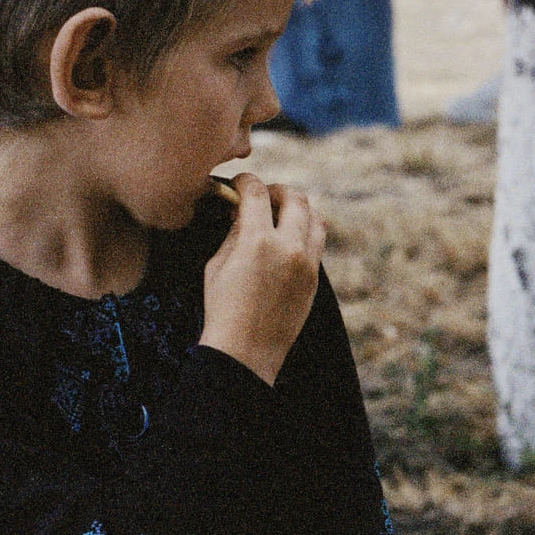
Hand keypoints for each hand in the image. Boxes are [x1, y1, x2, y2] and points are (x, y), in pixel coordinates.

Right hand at [202, 172, 322, 382]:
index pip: (257, 193)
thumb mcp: (218, 264)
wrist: (244, 352)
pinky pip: (317, 244)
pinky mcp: (314, 279)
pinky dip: (305, 232)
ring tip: (279, 215)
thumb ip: (234, 232)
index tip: (239, 183)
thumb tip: (241, 210)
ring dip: (298, 210)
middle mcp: (289, 248)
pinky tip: (287, 239)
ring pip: (315, 219)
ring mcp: (307, 264)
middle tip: (263, 195)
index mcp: (258, 241)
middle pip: (296, 198)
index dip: (246, 182)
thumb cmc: (222, 308)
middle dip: (278, 190)